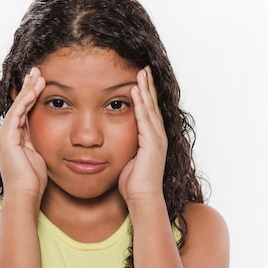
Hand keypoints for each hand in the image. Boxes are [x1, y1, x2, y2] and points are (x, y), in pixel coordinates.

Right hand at [0, 68, 47, 199]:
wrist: (25, 195)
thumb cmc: (34, 181)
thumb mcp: (39, 156)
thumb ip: (38, 143)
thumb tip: (49, 134)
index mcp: (14, 139)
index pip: (23, 111)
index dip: (30, 96)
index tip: (40, 82)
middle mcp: (6, 135)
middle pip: (18, 105)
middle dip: (27, 87)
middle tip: (36, 71)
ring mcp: (5, 136)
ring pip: (18, 106)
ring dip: (28, 89)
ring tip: (38, 74)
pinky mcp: (7, 138)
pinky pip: (18, 113)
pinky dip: (27, 100)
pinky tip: (36, 89)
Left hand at [118, 66, 167, 203]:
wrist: (142, 199)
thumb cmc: (133, 185)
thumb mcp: (126, 160)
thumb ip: (123, 147)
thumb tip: (110, 142)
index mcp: (152, 139)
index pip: (148, 111)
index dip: (145, 94)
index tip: (140, 78)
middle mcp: (158, 136)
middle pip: (152, 104)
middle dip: (148, 85)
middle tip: (144, 67)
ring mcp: (157, 139)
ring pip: (150, 108)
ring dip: (145, 89)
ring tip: (141, 72)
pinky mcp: (152, 144)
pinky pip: (144, 119)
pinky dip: (140, 103)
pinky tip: (135, 90)